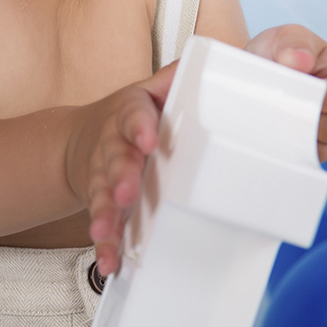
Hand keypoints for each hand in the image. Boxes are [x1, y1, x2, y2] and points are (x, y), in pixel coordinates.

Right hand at [67, 64, 174, 276]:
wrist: (81, 137)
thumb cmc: (134, 114)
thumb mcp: (155, 89)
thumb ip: (186, 79)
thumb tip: (244, 64)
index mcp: (131, 111)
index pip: (132, 113)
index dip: (138, 126)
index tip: (147, 140)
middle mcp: (113, 142)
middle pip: (114, 156)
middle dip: (120, 175)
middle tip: (128, 193)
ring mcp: (104, 173)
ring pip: (102, 192)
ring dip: (105, 213)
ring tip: (107, 233)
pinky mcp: (102, 201)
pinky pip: (103, 222)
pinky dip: (105, 243)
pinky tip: (110, 262)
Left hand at [245, 25, 326, 161]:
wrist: (255, 72)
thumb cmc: (278, 52)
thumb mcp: (286, 37)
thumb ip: (294, 44)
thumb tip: (299, 61)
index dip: (322, 97)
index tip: (292, 90)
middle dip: (305, 119)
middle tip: (277, 108)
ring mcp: (325, 135)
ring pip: (320, 149)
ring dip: (293, 137)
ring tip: (269, 120)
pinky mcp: (305, 150)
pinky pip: (302, 162)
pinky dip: (285, 152)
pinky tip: (267, 138)